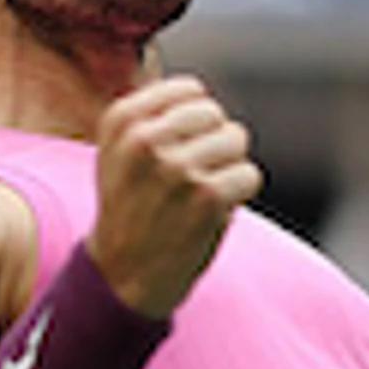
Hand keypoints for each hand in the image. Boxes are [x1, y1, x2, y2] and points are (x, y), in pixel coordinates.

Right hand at [88, 74, 257, 315]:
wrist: (121, 277)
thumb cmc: (131, 209)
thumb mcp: (119, 153)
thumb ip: (151, 115)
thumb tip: (199, 92)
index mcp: (121, 121)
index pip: (190, 90)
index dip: (195, 121)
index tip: (177, 151)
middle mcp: (144, 140)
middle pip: (215, 114)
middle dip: (213, 142)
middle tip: (190, 178)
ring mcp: (176, 167)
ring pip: (236, 140)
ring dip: (227, 168)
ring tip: (198, 195)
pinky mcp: (206, 197)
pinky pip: (249, 175)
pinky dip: (239, 194)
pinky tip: (212, 212)